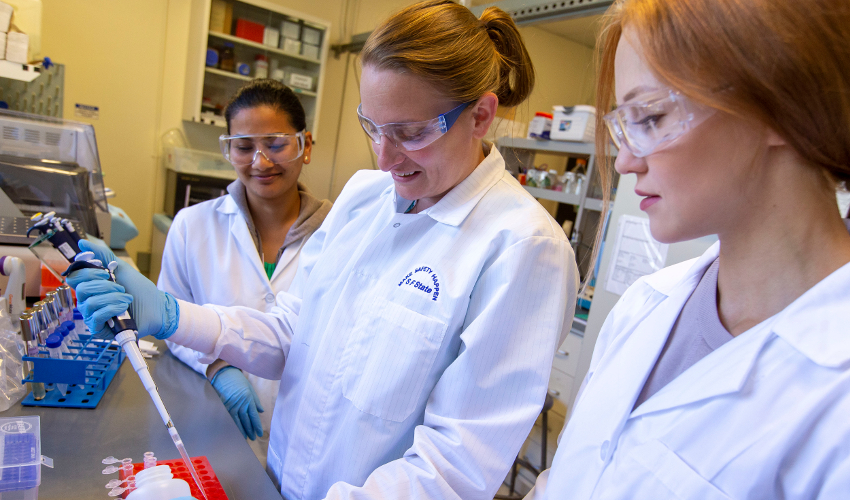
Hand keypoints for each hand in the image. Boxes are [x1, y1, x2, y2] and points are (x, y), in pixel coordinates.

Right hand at [65, 239, 179, 338]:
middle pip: (80, 289)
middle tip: (121, 287)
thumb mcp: (121, 268)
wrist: (157, 308)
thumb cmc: (139, 289)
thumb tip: (81, 242)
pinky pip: (96, 316)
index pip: (74, 277)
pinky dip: (112, 308)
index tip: (106, 273)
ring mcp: (92, 315)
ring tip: (127, 298)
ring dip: (113, 297)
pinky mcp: (98, 328)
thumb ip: (102, 255)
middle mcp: (88, 300)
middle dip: (104, 286)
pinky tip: (124, 307)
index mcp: (91, 285)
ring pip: (90, 302)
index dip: (88, 273)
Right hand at [210, 367, 264, 439]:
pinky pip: (229, 418)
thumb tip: (261, 411)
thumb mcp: (250, 389)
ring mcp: (232, 405)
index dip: (257, 426)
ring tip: (245, 438)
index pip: (254, 416)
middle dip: (250, 430)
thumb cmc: (239, 381)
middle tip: (252, 438)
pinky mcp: (224, 406)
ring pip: (238, 421)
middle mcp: (241, 404)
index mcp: (249, 400)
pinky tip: (234, 430)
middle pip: (246, 421)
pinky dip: (232, 425)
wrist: (225, 375)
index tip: (259, 433)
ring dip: (242, 430)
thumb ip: (256, 401)